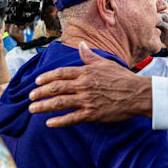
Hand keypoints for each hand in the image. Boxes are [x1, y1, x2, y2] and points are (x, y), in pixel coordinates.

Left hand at [28, 41, 151, 126]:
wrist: (137, 94)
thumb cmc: (122, 78)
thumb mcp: (105, 63)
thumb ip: (89, 56)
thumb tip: (81, 44)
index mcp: (86, 72)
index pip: (60, 74)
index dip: (46, 77)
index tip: (37, 81)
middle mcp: (83, 85)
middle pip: (56, 88)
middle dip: (40, 92)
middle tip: (30, 97)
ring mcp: (87, 100)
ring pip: (59, 103)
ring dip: (44, 106)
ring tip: (33, 109)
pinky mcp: (92, 114)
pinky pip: (71, 118)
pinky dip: (59, 121)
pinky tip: (49, 123)